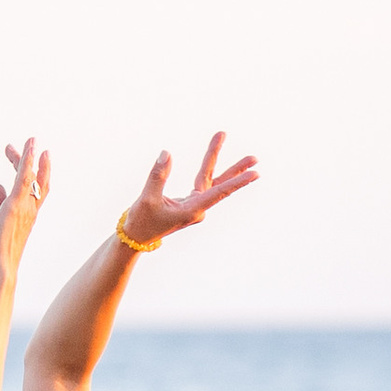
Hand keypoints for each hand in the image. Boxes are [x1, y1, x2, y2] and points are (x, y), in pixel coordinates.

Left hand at [0, 139, 51, 282]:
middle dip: (31, 161)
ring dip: (32, 156)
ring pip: (32, 176)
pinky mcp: (16, 204)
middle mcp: (30, 208)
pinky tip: (28, 148)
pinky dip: (27, 161)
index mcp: (27, 213)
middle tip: (24, 144)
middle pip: (36, 179)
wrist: (0, 266)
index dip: (33, 171)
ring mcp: (25, 206)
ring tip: (32, 140)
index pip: (34, 188)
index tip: (26, 156)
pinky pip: (24, 178)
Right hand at [116, 131, 258, 249]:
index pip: (218, 192)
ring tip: (246, 158)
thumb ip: (157, 176)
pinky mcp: (189, 203)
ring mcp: (194, 205)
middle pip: (220, 185)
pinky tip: (212, 158)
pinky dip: (208, 169)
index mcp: (192, 210)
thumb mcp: (147, 199)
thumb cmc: (141, 221)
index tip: (255, 174)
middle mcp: (198, 208)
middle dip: (237, 171)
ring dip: (225, 167)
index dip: (237, 182)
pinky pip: (203, 183)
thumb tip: (166, 153)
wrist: (135, 236)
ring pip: (213, 182)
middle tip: (255, 159)